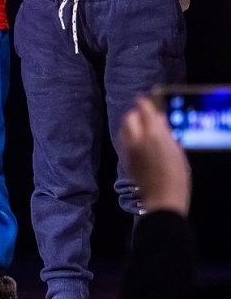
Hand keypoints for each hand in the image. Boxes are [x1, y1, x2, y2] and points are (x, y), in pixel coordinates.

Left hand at [121, 97, 191, 215]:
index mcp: (154, 134)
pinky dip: (128, 135)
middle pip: (129, 117)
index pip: (144, 110)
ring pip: (123, 127)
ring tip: (141, 128)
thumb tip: (158, 118)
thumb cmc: (176, 175)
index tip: (145, 100)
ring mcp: (127, 148)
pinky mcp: (123, 158)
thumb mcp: (177, 150)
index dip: (144, 103)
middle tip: (145, 117)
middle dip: (136, 113)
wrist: (161, 198)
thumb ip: (166, 132)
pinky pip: (122, 139)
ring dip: (130, 124)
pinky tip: (137, 141)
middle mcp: (137, 138)